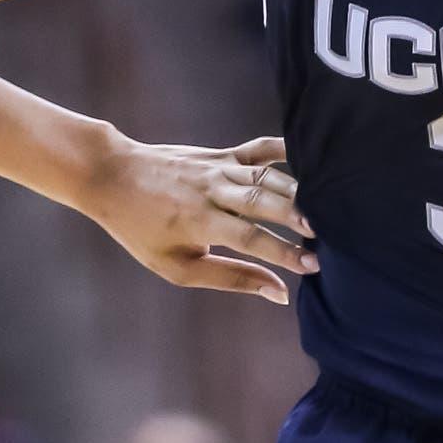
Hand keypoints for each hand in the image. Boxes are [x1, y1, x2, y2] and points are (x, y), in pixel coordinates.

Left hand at [84, 133, 313, 302]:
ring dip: (300, 192)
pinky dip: (287, 151)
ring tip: (329, 207)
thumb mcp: (178, 268)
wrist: (113, 176)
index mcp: (199, 221)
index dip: (284, 252)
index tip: (313, 266)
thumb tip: (278, 293)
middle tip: (329, 233)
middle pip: (263, 201)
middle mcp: (212, 190)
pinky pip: (260, 149)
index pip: (250, 238)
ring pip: (267, 178)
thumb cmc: (142, 230)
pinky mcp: (221, 153)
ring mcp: (218, 167)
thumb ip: (230, 278)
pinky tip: (315, 158)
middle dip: (299, 216)